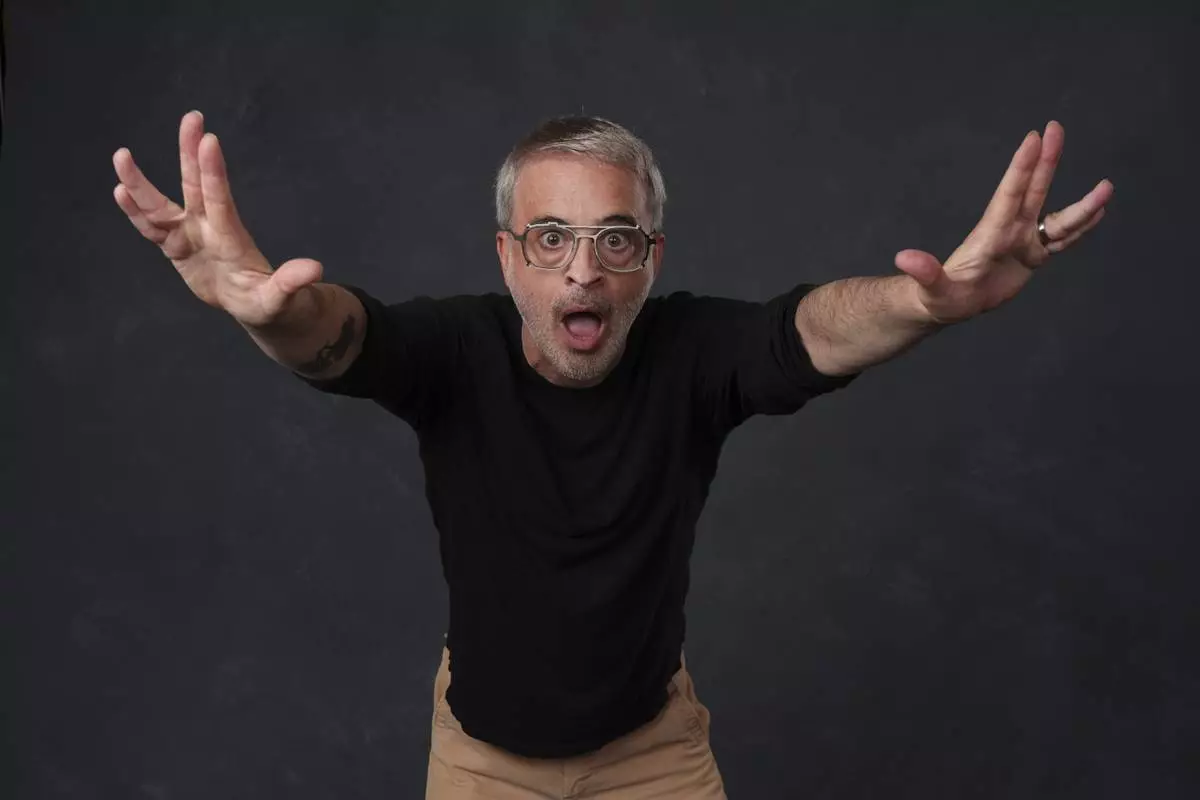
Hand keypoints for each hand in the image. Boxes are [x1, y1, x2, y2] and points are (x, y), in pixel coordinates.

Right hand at [112, 110, 322, 326]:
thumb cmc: (269, 301)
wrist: (251, 305)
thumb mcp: (281, 298)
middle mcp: (209, 227)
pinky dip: (134, 212)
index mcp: (232, 237)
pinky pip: (150, 228)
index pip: (220, 200)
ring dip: (140, 183)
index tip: (210, 140)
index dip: (213, 173)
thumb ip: (291, 283)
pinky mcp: (176, 246)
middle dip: (190, 153)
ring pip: (160, 204)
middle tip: (192, 117)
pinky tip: (119, 191)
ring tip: (121, 155)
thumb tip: (315, 269)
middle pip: (195, 185)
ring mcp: (190, 234)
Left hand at [893, 120, 1112, 324]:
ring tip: (1108, 187)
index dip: (1022, 167)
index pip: (1009, 194)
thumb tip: (903, 258)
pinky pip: (1062, 240)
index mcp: (990, 233)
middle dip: (1046, 161)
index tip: (1033, 137)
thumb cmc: (938, 297)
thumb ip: (924, 273)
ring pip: (1058, 218)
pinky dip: (1081, 227)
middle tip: (1056, 127)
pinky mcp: (1031, 257)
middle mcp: (1009, 230)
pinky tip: (1098, 212)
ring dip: (1082, 204)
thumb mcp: (931, 288)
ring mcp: (1022, 242)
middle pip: (1033, 190)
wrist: (948, 305)